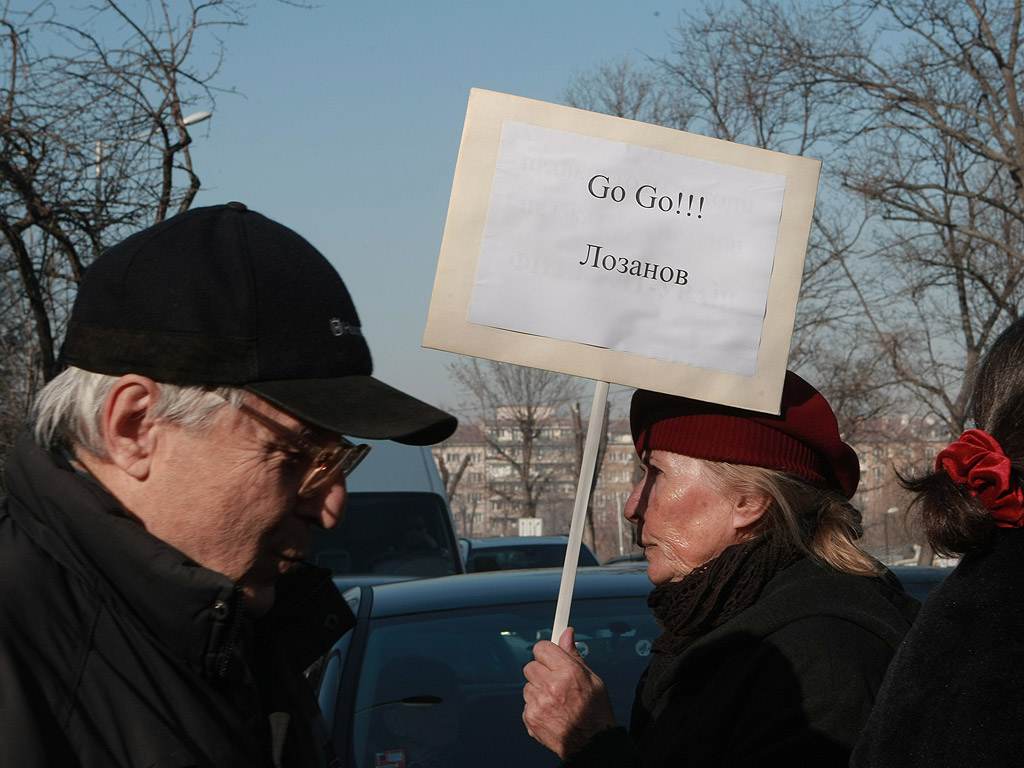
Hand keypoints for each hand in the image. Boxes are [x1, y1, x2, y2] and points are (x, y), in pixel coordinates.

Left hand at [522, 627, 618, 758]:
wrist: (593, 745)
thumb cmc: (596, 712)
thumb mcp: (593, 679)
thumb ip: (574, 655)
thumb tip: (566, 634)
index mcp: (568, 672)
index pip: (542, 648)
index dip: (547, 653)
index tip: (550, 656)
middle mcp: (551, 686)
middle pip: (531, 666)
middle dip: (541, 671)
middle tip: (555, 682)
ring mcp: (538, 703)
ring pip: (528, 685)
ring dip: (538, 690)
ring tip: (555, 701)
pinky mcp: (530, 717)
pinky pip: (527, 703)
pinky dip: (536, 707)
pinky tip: (551, 713)